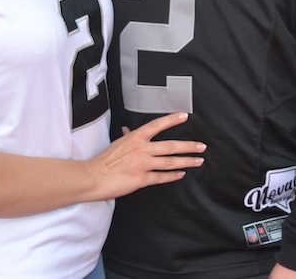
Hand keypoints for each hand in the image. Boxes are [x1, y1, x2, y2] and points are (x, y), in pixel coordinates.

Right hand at [89, 112, 204, 199]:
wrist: (93, 177)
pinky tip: (181, 174)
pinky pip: (162, 177)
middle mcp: (141, 149)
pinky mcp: (142, 179)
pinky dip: (173, 175)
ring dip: (187, 161)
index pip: (157, 125)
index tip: (184, 116)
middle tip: (202, 146)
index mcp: (135, 137)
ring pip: (171, 162)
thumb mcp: (116, 144)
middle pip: (171, 146)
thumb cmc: (103, 161)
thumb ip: (127, 138)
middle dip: (189, 146)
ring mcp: (143, 164)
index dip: (172, 120)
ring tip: (198, 161)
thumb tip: (128, 131)